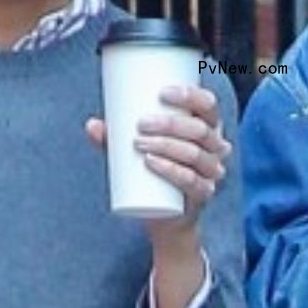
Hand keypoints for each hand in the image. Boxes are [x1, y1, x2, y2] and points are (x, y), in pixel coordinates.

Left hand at [86, 82, 231, 224]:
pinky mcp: (203, 194)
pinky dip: (171, 171)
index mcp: (207, 127)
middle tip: (140, 125)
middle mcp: (215, 148)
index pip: (208, 105)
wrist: (164, 214)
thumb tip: (92, 125)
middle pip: (200, 130)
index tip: (161, 93)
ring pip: (195, 154)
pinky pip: (191, 181)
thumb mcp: (135, 150)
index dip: (189, 95)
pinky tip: (152, 162)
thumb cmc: (153, 172)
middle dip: (170, 124)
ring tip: (139, 143)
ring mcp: (211, 173)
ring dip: (167, 145)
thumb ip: (115, 138)